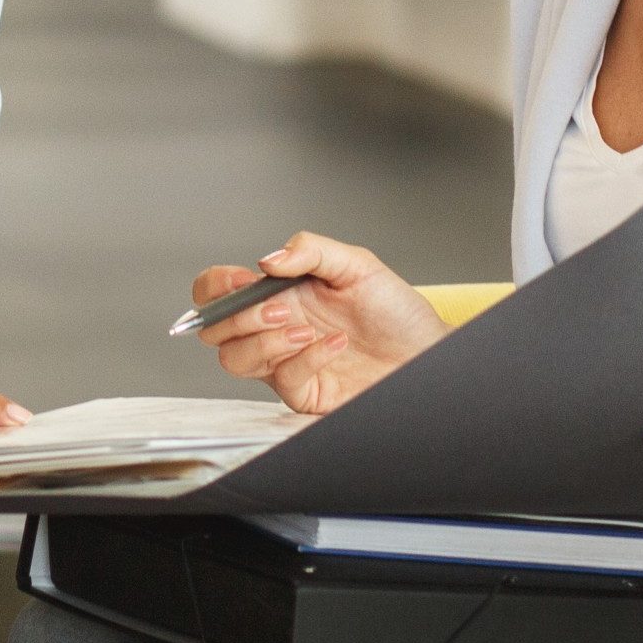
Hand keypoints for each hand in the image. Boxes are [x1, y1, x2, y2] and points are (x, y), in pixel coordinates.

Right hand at [193, 233, 448, 415]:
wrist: (427, 351)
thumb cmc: (396, 311)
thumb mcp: (357, 264)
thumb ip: (310, 250)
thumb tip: (268, 259)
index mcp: (278, 294)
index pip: (218, 291)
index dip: (215, 287)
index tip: (240, 282)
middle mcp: (274, 329)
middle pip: (215, 330)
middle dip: (238, 317)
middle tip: (279, 307)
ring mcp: (285, 362)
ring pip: (235, 360)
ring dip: (265, 341)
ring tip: (304, 329)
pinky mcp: (303, 392)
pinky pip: (282, 381)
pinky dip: (305, 359)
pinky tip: (333, 345)